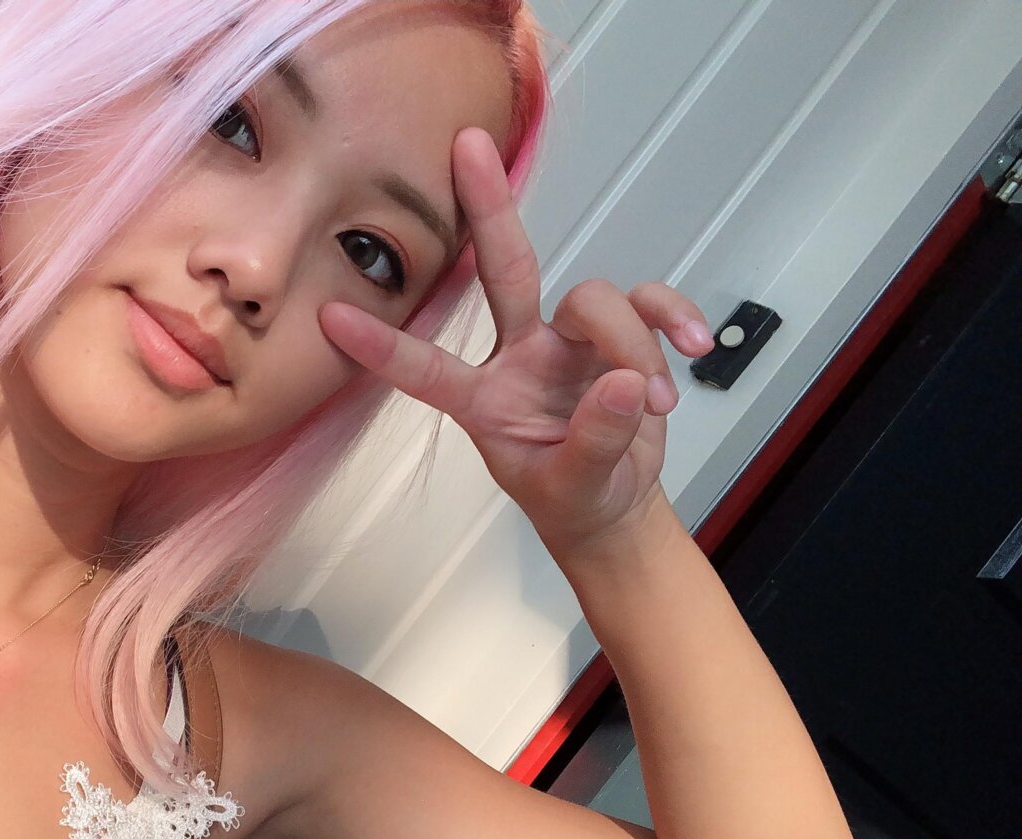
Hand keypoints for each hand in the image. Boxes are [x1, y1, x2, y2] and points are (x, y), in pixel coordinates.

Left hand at [317, 126, 714, 561]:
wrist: (615, 509)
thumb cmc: (572, 496)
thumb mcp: (573, 489)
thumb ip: (593, 442)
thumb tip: (622, 384)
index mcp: (484, 400)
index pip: (424, 369)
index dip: (381, 345)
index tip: (329, 319)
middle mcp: (520, 355)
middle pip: (502, 269)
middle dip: (487, 207)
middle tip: (467, 147)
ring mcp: (569, 342)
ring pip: (595, 300)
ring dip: (633, 346)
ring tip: (654, 404)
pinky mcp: (621, 337)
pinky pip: (648, 300)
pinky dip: (673, 317)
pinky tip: (692, 347)